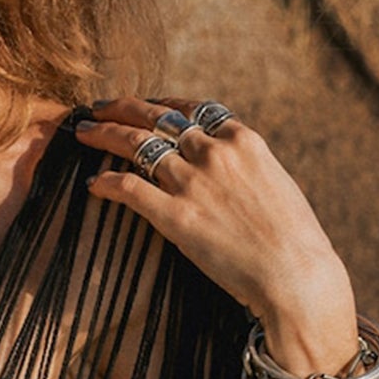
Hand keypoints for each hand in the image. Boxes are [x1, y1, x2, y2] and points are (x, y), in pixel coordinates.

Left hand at [74, 97, 351, 330]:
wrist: (295, 274)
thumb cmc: (294, 241)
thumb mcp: (275, 187)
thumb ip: (247, 172)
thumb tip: (231, 177)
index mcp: (243, 140)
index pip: (193, 109)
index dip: (162, 104)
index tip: (143, 104)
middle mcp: (215, 153)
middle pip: (157, 118)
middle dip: (122, 108)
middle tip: (96, 108)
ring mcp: (193, 183)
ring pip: (137, 145)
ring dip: (104, 135)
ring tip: (82, 133)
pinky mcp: (176, 217)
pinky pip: (130, 189)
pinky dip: (106, 183)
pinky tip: (91, 184)